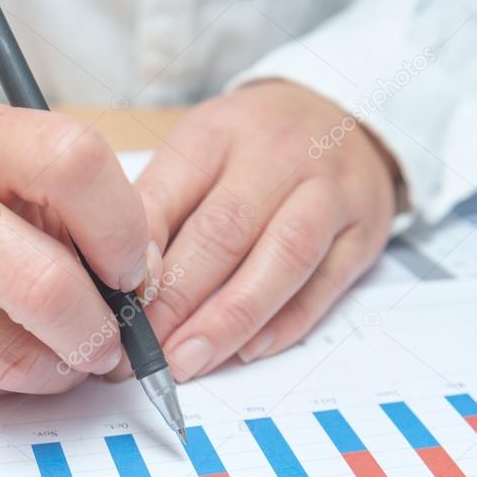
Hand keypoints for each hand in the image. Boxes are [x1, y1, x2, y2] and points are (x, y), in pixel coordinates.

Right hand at [0, 103, 157, 396]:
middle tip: (108, 342)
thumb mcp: (20, 182)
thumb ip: (91, 221)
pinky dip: (3, 383)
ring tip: (54, 350)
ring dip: (57, 369)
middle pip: (43, 285)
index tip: (127, 268)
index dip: (121, 228)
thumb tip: (146, 287)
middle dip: (97, 331)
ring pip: (9, 357)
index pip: (72, 161)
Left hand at [130, 80, 397, 381]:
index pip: (170, 195)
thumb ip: (157, 208)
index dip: (139, 258)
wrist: (342, 115)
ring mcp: (329, 191)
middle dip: (177, 302)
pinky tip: (246, 352)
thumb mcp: (194, 151)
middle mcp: (277, 156)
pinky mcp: (364, 231)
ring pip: (282, 258)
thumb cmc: (249, 147)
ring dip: (229, 320)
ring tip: (187, 361)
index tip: (114, 308)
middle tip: (141, 353)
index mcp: (217, 133)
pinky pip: (325, 284)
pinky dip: (284, 324)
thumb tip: (112, 284)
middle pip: (224, 232)